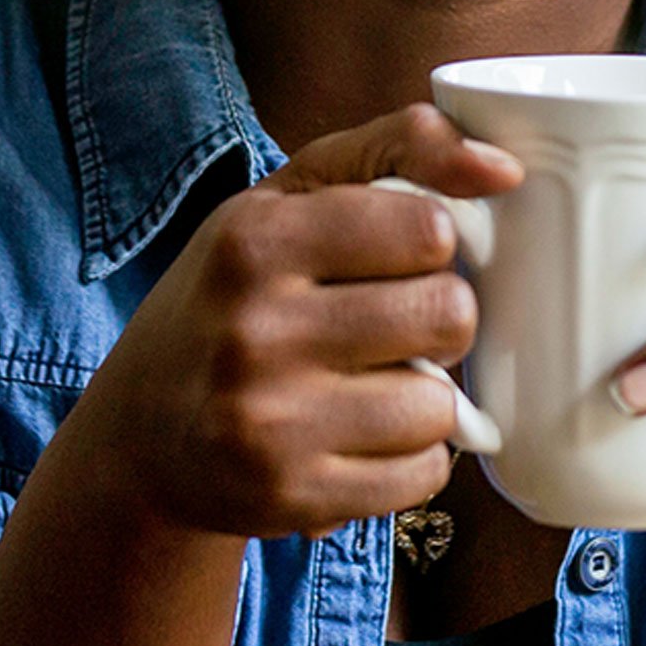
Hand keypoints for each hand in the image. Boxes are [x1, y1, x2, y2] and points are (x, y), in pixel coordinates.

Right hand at [53, 104, 521, 538]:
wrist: (142, 432)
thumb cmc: (237, 294)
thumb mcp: (290, 197)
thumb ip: (398, 147)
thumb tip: (503, 169)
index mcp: (255, 241)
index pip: (429, 228)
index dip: (432, 244)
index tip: (398, 258)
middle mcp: (255, 331)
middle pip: (449, 315)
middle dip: (439, 319)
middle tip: (394, 326)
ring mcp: (270, 424)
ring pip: (441, 406)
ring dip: (426, 396)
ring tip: (372, 385)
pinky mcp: (290, 499)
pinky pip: (423, 476)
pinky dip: (412, 459)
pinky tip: (362, 439)